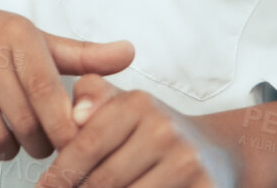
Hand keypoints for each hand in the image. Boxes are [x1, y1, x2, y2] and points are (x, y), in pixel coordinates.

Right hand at [0, 0, 134, 172]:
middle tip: (41, 143)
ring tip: (12, 144)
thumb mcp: (34, 37)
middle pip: (26, 123)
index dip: (66, 128)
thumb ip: (83, 55)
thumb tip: (129, 54)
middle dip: (40, 145)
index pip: (49, 93)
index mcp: (17, 36)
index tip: (75, 143)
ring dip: (9, 153)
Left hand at [35, 75, 237, 187]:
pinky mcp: (204, 187)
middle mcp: (164, 130)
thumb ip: (91, 98)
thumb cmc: (153, 131)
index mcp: (139, 103)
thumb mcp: (122, 105)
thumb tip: (75, 115)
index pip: (87, 144)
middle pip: (104, 178)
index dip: (61, 172)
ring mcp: (187, 162)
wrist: (216, 151)